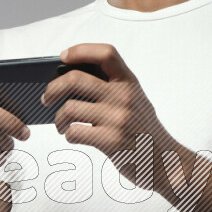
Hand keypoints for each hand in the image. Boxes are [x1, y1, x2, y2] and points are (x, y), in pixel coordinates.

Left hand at [40, 44, 172, 187]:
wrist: (164, 161)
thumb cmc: (143, 130)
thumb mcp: (136, 100)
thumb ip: (113, 87)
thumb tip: (70, 79)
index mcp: (129, 82)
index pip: (105, 53)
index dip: (81, 51)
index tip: (63, 57)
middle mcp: (123, 97)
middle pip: (75, 79)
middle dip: (53, 88)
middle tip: (46, 98)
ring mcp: (117, 119)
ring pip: (69, 108)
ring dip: (58, 119)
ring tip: (61, 125)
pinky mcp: (110, 141)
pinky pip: (74, 132)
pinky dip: (68, 135)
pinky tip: (74, 136)